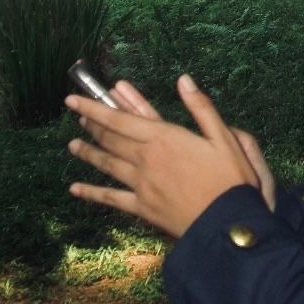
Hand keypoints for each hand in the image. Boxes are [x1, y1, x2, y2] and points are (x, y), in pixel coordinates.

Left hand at [67, 74, 260, 237]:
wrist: (227, 224)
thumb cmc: (231, 179)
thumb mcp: (224, 137)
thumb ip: (201, 107)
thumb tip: (184, 79)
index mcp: (164, 138)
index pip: (120, 118)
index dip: (94, 108)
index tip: (72, 99)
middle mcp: (147, 159)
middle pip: (111, 139)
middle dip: (92, 125)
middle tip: (77, 116)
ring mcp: (141, 185)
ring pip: (107, 165)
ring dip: (89, 153)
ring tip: (72, 145)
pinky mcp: (143, 208)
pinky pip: (112, 198)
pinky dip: (92, 193)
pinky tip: (76, 189)